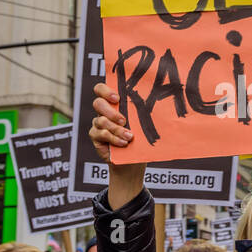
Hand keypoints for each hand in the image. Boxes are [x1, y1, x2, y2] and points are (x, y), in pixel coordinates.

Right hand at [90, 81, 147, 207]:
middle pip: (97, 103)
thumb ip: (141, 112)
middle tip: (123, 120)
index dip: (106, 90)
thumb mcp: (141, 124)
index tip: (117, 98)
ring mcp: (98, 124)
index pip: (101, 90)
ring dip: (116, 129)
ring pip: (101, 120)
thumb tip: (155, 102)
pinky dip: (113, 138)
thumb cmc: (139, 139)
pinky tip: (124, 143)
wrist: (132, 162)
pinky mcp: (96, 136)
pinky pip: (101, 134)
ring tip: (129, 136)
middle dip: (111, 111)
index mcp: (113, 104)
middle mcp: (103, 112)